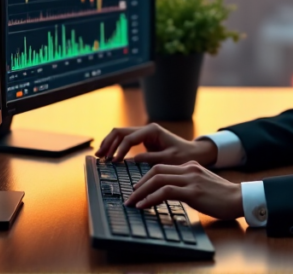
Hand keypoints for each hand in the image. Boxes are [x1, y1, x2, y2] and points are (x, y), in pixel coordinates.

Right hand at [95, 123, 217, 165]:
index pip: (129, 138)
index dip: (119, 150)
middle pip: (120, 132)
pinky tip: (109, 156)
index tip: (114, 162)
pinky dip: (116, 147)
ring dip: (109, 144)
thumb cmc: (184, 156)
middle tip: (99, 156)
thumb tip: (131, 161)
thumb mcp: (169, 159)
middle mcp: (146, 130)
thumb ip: (150, 159)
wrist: (194, 153)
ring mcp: (144, 134)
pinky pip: (125, 141)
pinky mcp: (143, 141)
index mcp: (152, 130)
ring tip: (100, 156)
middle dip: (108, 143)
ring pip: (120, 134)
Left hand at [126, 161, 242, 220]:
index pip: (162, 168)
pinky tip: (144, 205)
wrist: (240, 198)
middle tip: (130, 196)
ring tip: (132, 202)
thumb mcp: (203, 184)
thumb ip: (189, 183)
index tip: (137, 189)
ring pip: (157, 179)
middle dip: (139, 183)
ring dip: (141, 191)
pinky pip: (165, 192)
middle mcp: (189, 169)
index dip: (146, 177)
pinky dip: (151, 198)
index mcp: (191, 166)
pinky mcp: (193, 192)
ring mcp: (191, 179)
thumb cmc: (223, 196)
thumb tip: (172, 192)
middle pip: (156, 171)